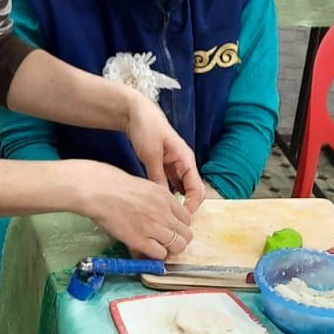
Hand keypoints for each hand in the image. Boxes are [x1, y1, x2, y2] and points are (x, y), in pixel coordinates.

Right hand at [71, 160, 193, 260]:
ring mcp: (153, 227)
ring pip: (178, 246)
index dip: (180, 227)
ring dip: (169, 250)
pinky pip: (160, 254)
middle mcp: (164, 212)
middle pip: (186, 235)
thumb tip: (162, 214)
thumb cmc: (114, 185)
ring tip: (158, 248)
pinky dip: (156, 255)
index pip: (187, 219)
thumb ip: (157, 200)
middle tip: (167, 242)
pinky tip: (147, 250)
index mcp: (165, 197)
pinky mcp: (140, 240)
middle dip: (179, 240)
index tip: (172, 230)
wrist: (99, 190)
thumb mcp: (145, 187)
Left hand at [121, 93, 205, 219]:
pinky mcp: (164, 167)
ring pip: (181, 190)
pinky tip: (158, 204)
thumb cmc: (147, 128)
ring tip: (165, 216)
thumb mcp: (151, 154)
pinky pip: (170, 185)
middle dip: (187, 206)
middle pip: (193, 191)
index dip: (193, 205)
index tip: (182, 218)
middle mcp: (184, 164)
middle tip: (173, 221)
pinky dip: (166, 195)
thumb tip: (163, 199)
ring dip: (176, 202)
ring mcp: (174, 166)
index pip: (197, 188)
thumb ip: (157, 177)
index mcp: (186, 159)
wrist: (135, 112)